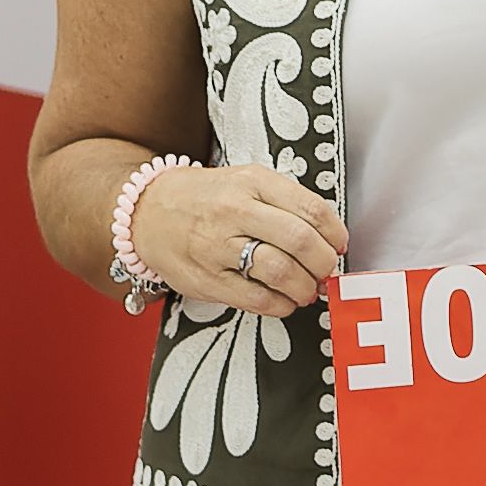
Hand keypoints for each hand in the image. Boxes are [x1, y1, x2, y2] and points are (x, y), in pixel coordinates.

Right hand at [131, 164, 346, 319]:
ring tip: (308, 288)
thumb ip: (286, 203)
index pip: (311, 209)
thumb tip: (327, 238)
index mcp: (252, 182)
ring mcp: (217, 247)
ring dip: (306, 287)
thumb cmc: (205, 197)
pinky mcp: (206, 280)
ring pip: (280, 272)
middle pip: (300, 241)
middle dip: (325, 263)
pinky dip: (281, 305)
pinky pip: (256, 299)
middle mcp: (235, 212)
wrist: (146, 211)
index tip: (340, 245)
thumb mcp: (247, 180)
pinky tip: (285, 300)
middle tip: (327, 270)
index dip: (335, 233)